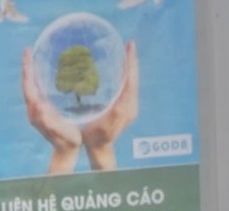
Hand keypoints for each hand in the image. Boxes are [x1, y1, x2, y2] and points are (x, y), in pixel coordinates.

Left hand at [22, 47, 81, 173]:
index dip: (28, 69)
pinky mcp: (43, 111)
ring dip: (31, 73)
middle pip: (27, 84)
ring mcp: (38, 111)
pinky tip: (44, 75)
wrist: (66, 152)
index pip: (28, 86)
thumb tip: (38, 106)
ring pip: (31, 87)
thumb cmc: (67, 142)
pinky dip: (37, 80)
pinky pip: (37, 91)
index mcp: (36, 112)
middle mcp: (34, 110)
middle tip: (29, 50)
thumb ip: (49, 121)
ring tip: (35, 58)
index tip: (28, 53)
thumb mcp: (61, 131)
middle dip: (27, 67)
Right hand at [78, 41, 138, 170]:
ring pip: (132, 82)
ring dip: (130, 67)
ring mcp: (130, 107)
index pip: (131, 82)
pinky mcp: (126, 107)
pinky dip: (126, 74)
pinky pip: (128, 86)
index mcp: (125, 109)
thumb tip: (118, 103)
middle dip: (132, 62)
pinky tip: (121, 67)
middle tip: (129, 44)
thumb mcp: (99, 126)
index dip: (130, 64)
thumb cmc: (95, 137)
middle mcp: (131, 107)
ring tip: (127, 51)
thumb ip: (110, 115)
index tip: (129, 48)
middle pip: (134, 79)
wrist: (100, 148)